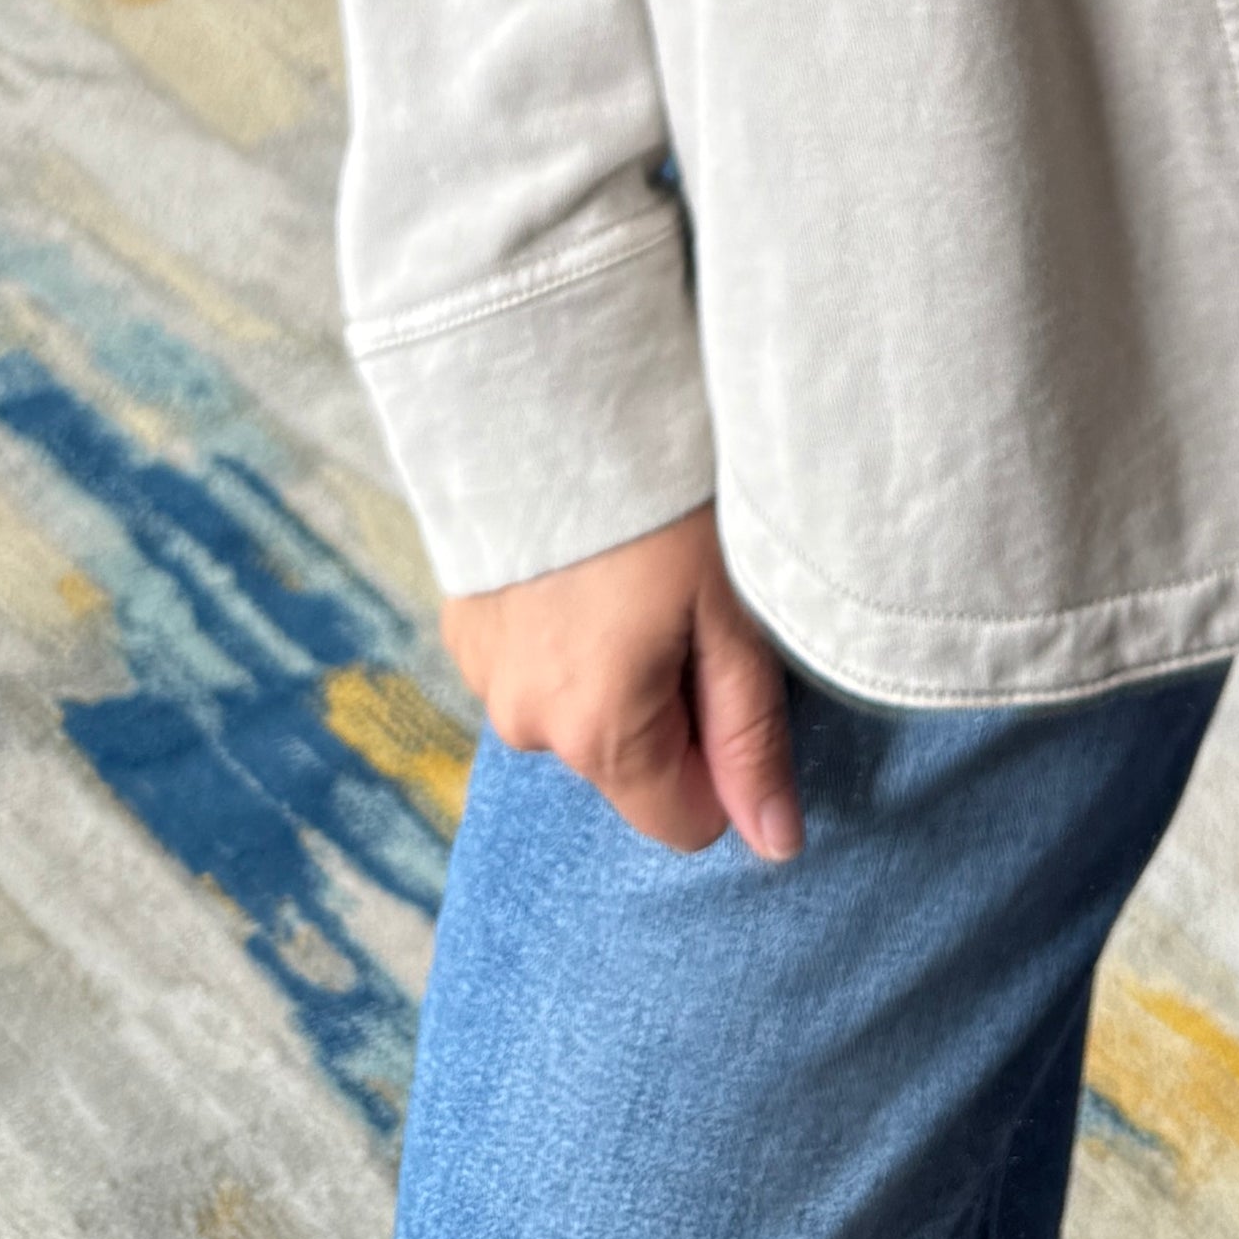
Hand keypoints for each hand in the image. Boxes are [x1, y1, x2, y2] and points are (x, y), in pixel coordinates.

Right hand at [437, 501, 801, 862]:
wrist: (551, 393)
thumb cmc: (666, 502)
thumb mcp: (734, 615)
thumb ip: (752, 737)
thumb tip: (777, 845)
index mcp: (598, 735)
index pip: (684, 822)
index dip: (726, 758)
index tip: (733, 668)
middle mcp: (526, 726)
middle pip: (631, 763)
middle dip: (672, 704)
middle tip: (688, 603)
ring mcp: (483, 678)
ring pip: (581, 713)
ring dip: (617, 666)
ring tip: (634, 571)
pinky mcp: (462, 626)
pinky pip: (535, 667)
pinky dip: (569, 634)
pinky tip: (587, 563)